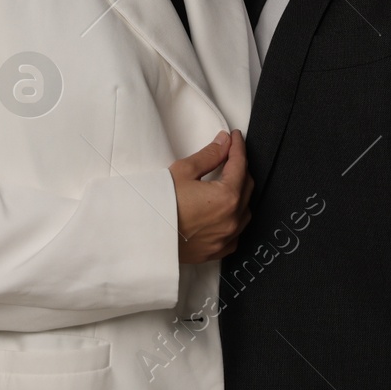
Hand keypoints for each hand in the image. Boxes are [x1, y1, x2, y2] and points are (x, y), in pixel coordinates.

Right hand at [169, 129, 252, 262]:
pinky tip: (225, 211)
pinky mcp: (217, 251)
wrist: (143, 237)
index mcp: (227, 198)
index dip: (238, 147)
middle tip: (230, 155)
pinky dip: (235, 218)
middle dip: (240, 168)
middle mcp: (232, 220)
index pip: (240, 165)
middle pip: (247, 187)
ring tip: (228, 181)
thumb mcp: (183, 172)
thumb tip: (224, 143)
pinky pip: (236, 233)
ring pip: (245, 211)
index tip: (235, 137)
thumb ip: (209, 155)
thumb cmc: (160, 205)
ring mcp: (226, 238)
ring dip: (240, 193)